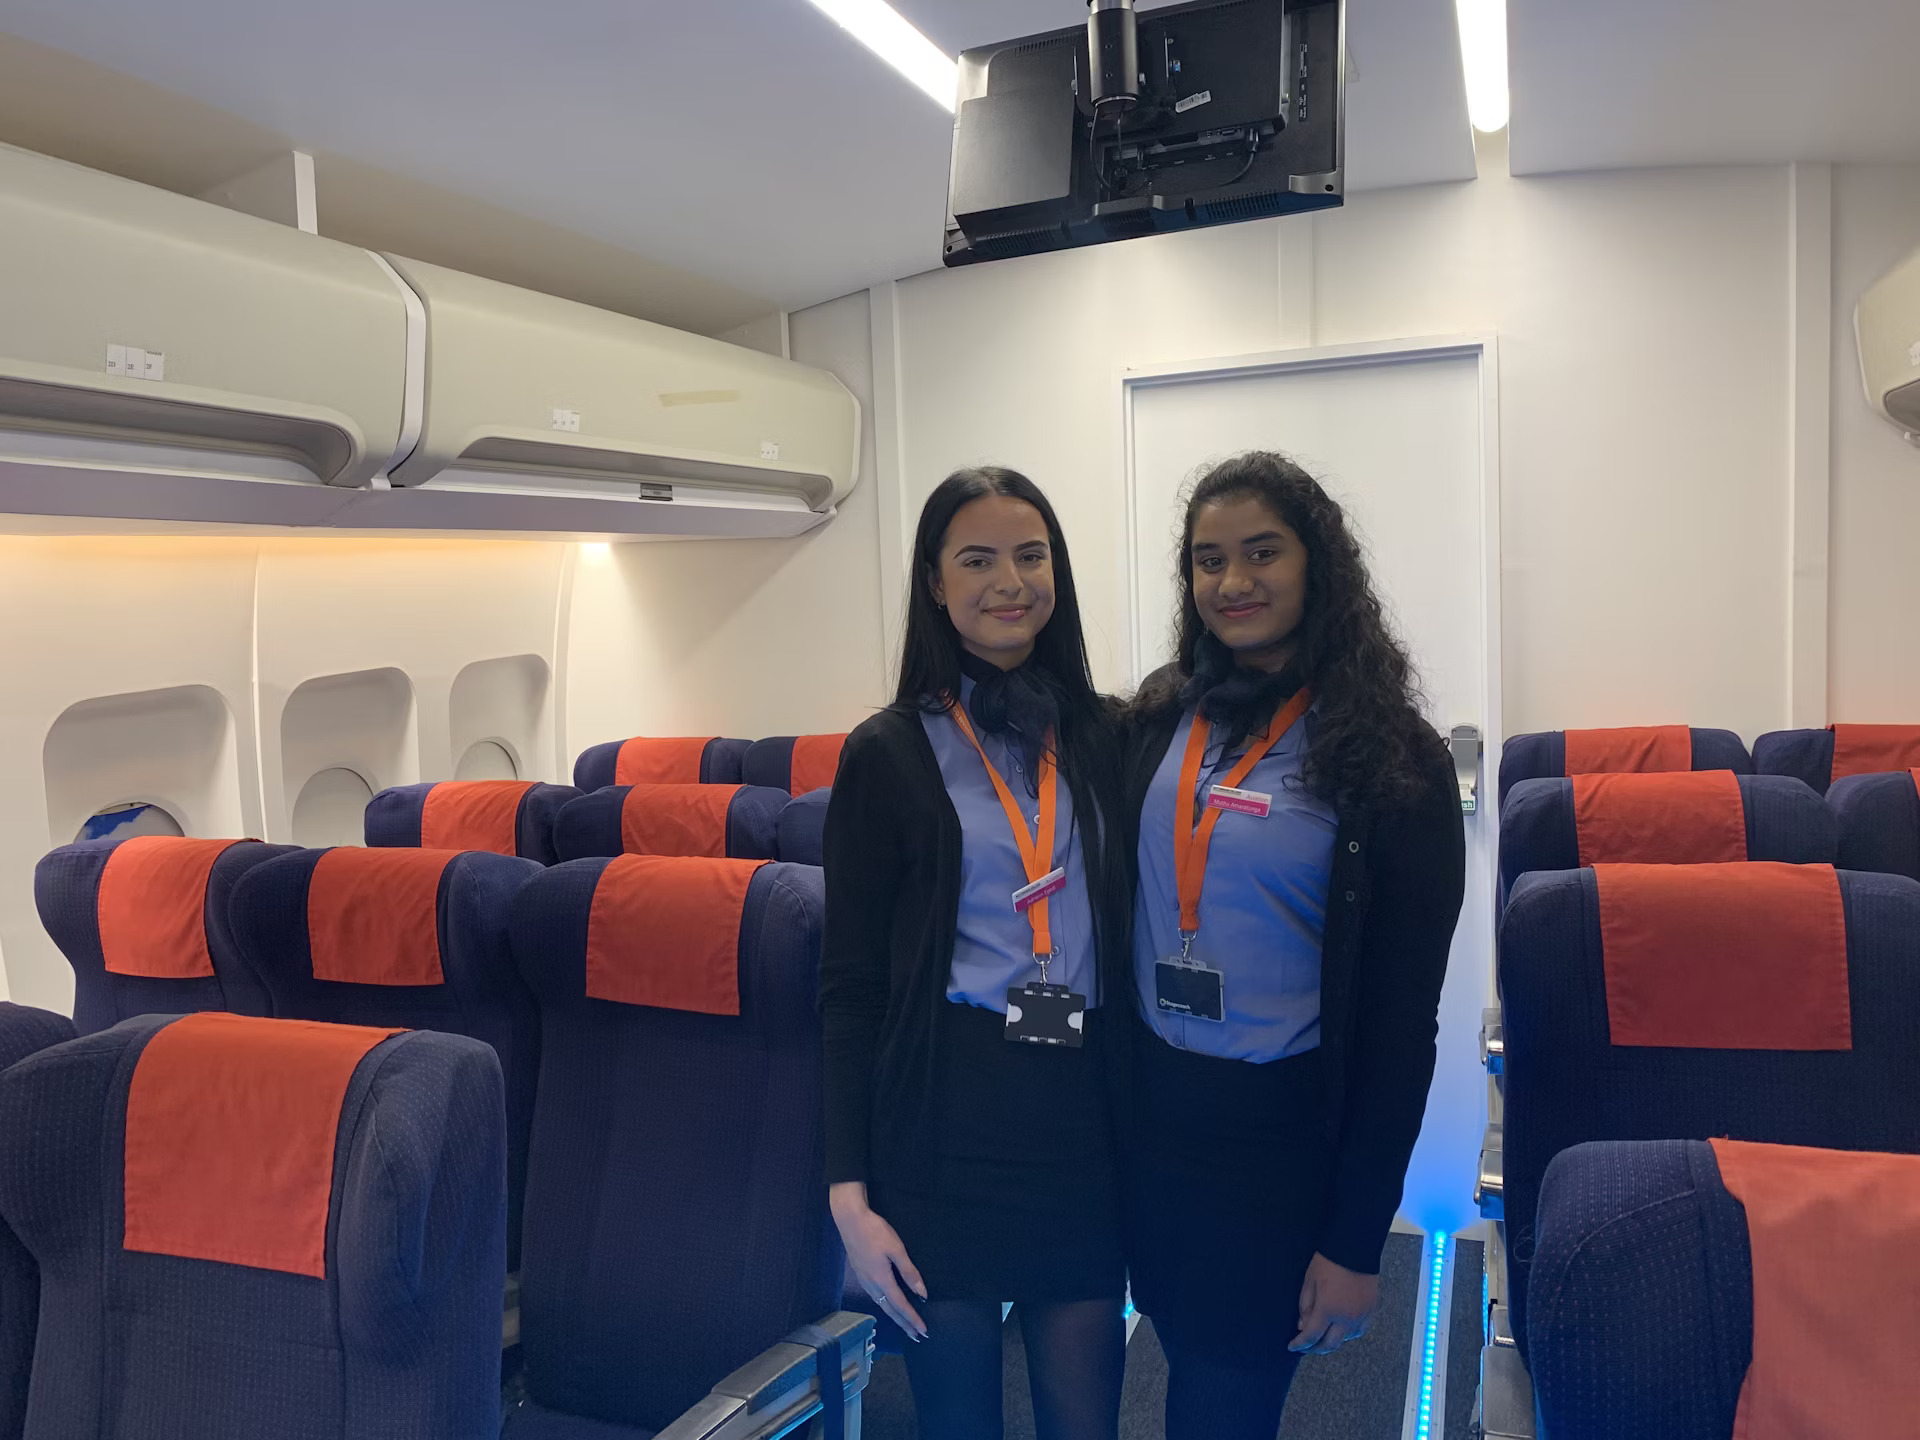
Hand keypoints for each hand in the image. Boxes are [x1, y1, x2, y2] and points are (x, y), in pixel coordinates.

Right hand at [830, 1182, 928, 1340]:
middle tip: (916, 1337)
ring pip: (881, 1305)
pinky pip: (874, 1297)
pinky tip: (888, 1304)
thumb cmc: (875, 1231)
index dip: (912, 1319)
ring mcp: (863, 1280)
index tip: (923, 1331)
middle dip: (904, 1324)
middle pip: (889, 1310)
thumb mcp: (897, 1249)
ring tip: (905, 1325)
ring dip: (895, 1317)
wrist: (850, 1219)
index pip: (900, 1305)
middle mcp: (871, 1285)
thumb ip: (909, 1272)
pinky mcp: (860, 1274)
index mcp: (881, 1280)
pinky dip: (885, 1306)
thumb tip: (922, 1293)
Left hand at [1289, 1251, 1378, 1354]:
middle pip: (1330, 1345)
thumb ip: (1305, 1307)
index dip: (1300, 1344)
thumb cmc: (1329, 1262)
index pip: (1311, 1336)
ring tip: (1321, 1336)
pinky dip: (1346, 1334)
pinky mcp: (1371, 1312)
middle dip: (1315, 1349)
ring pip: (1345, 1340)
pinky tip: (1339, 1329)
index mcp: (1328, 1309)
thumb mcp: (1309, 1282)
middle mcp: (1346, 1318)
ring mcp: (1361, 1316)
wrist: (1356, 1248)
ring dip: (1331, 1341)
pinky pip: (1358, 1331)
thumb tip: (1303, 1326)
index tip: (1292, 1346)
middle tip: (1305, 1347)